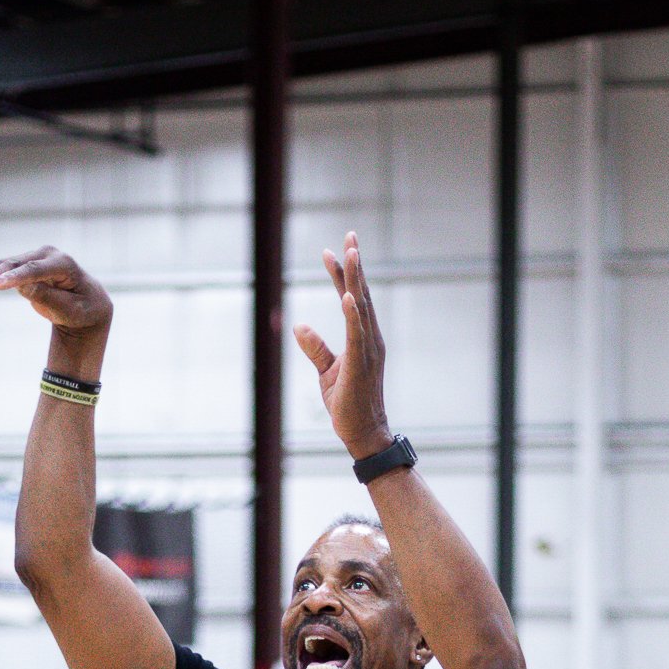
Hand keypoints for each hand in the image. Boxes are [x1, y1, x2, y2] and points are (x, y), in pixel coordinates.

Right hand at [0, 246, 111, 337]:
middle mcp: (45, 255)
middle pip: (12, 266)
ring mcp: (30, 259)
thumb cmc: (84, 310)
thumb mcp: (73, 311)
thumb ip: (51, 299)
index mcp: (62, 264)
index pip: (35, 271)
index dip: (14, 279)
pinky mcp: (19, 267)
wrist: (87, 306)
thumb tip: (24, 286)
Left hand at [293, 232, 392, 461]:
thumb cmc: (348, 404)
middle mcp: (370, 338)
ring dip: (355, 279)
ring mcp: (369, 349)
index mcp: (363, 338)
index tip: (334, 250)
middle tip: (350, 235)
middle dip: (355, 265)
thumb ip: (316, 347)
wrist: (363, 433)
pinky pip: (357, 334)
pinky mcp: (361, 363)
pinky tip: (346, 295)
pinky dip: (352, 314)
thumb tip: (298, 325)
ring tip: (350, 252)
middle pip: (360, 295)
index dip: (343, 275)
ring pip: (361, 307)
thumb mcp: (327, 371)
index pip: (352, 299)